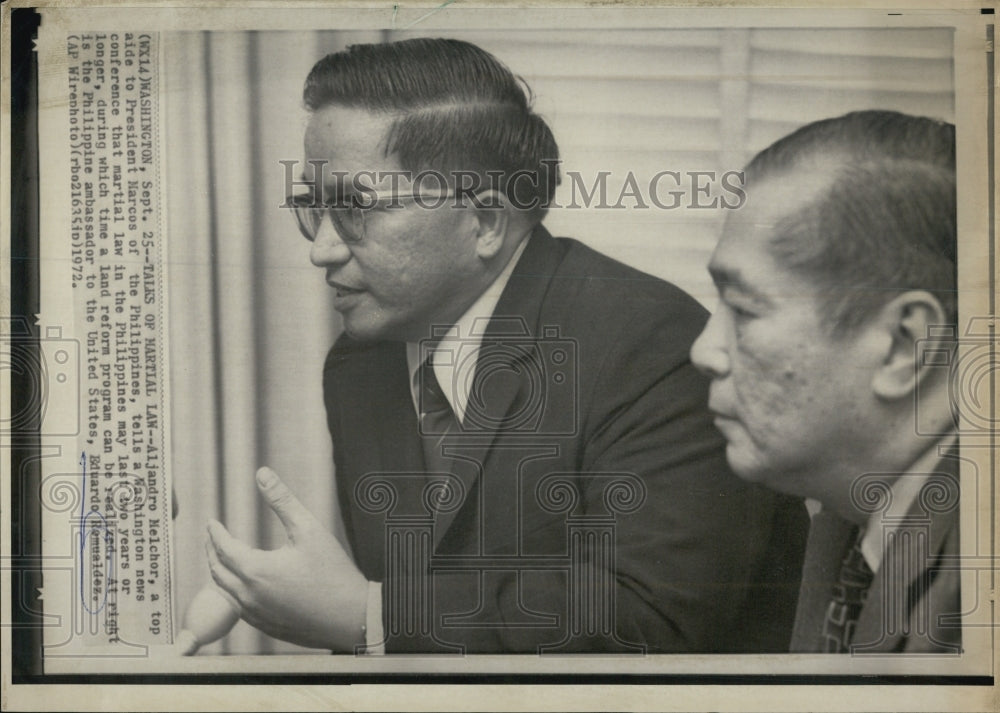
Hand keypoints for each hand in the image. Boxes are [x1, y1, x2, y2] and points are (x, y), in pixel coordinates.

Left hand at [205, 467, 368, 650]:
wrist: (352, 617)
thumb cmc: (333, 572)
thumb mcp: (308, 529)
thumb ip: (282, 500)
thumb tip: (262, 473)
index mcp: (255, 570)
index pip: (223, 548)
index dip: (215, 533)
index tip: (212, 522)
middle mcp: (248, 596)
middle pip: (217, 571)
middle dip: (211, 551)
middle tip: (211, 537)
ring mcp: (256, 616)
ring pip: (225, 592)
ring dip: (220, 572)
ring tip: (223, 559)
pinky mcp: (266, 627)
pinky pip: (239, 608)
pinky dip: (233, 592)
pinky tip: (243, 586)